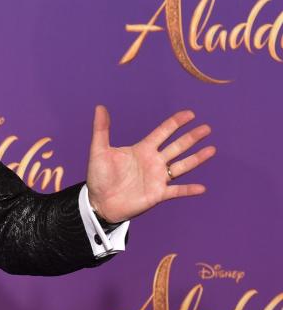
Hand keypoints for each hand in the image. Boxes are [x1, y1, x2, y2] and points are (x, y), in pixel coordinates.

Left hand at [86, 105, 215, 223]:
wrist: (99, 202)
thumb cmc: (98, 176)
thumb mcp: (99, 151)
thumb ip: (101, 130)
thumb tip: (100, 107)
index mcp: (142, 149)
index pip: (163, 132)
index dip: (176, 123)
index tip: (190, 114)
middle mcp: (153, 161)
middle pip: (177, 146)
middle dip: (191, 137)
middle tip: (207, 128)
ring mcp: (157, 178)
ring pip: (182, 165)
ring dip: (197, 158)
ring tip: (212, 149)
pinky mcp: (158, 194)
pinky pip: (177, 191)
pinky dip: (188, 190)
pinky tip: (202, 188)